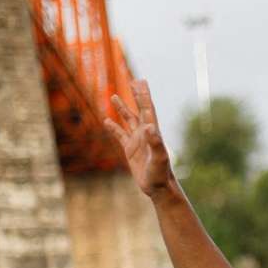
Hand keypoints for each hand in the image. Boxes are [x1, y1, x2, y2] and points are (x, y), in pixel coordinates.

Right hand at [104, 80, 173, 197]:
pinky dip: (113, 127)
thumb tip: (149, 127)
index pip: (148, 109)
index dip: (144, 95)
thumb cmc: (161, 173)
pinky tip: (106, 120)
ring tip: (114, 96)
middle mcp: (145, 133)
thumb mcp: (159, 157)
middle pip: (140, 109)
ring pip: (128, 120)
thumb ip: (155, 142)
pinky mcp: (130, 150)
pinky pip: (120, 135)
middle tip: (134, 80)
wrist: (158, 187)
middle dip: (137, 95)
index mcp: (153, 131)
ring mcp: (137, 141)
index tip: (140, 81)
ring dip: (122, 108)